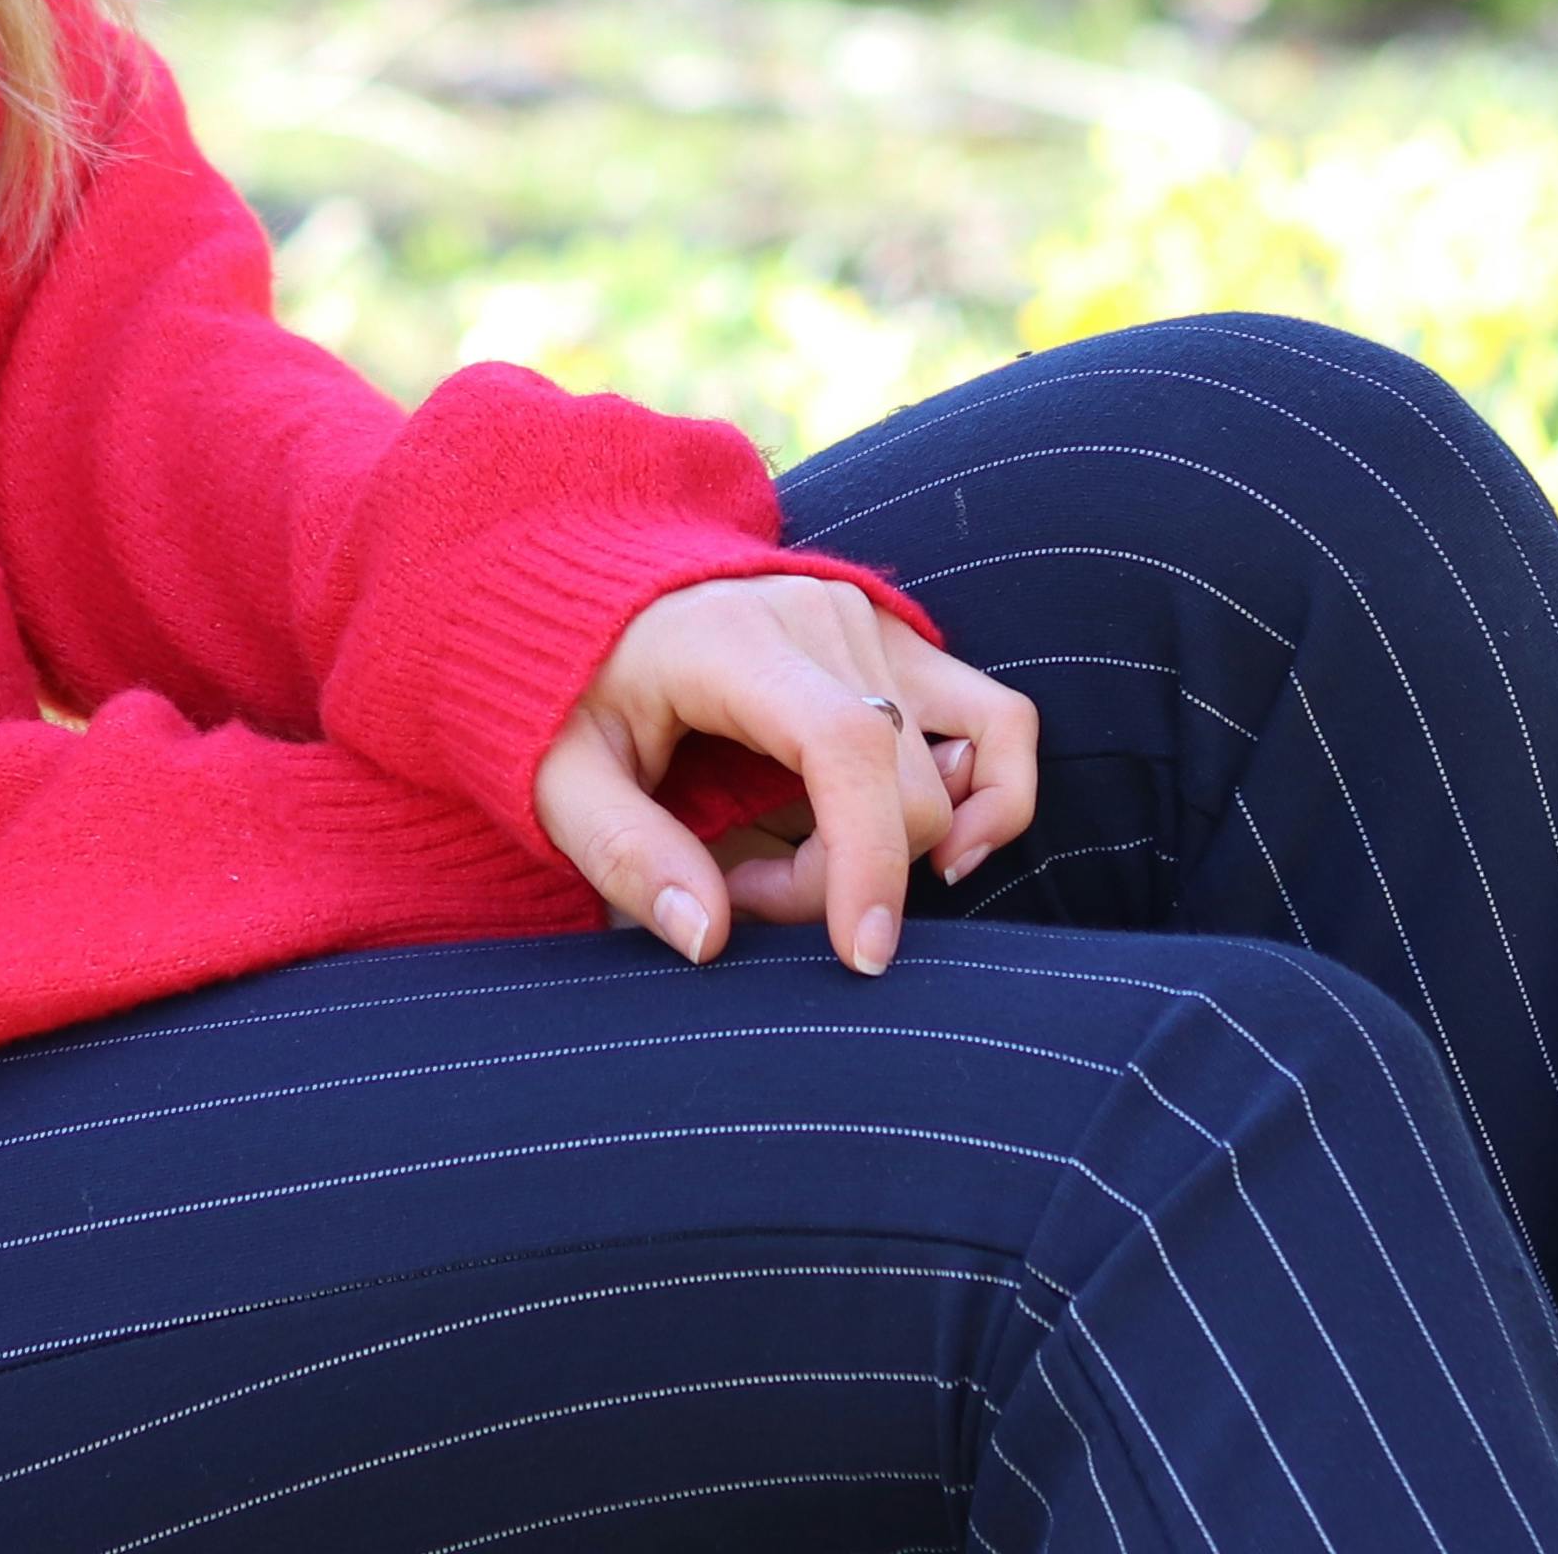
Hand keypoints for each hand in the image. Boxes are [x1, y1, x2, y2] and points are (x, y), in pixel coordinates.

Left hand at [530, 573, 1037, 977]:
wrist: (586, 601)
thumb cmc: (568, 695)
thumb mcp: (558, 778)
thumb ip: (623, 853)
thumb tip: (708, 938)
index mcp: (734, 640)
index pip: (848, 748)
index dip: (868, 859)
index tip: (861, 954)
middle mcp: (818, 615)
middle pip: (899, 785)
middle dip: (837, 878)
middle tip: (742, 889)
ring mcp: (869, 622)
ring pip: (947, 775)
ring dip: (889, 850)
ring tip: (801, 862)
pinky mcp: (898, 641)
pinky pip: (999, 722)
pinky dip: (992, 796)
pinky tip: (944, 850)